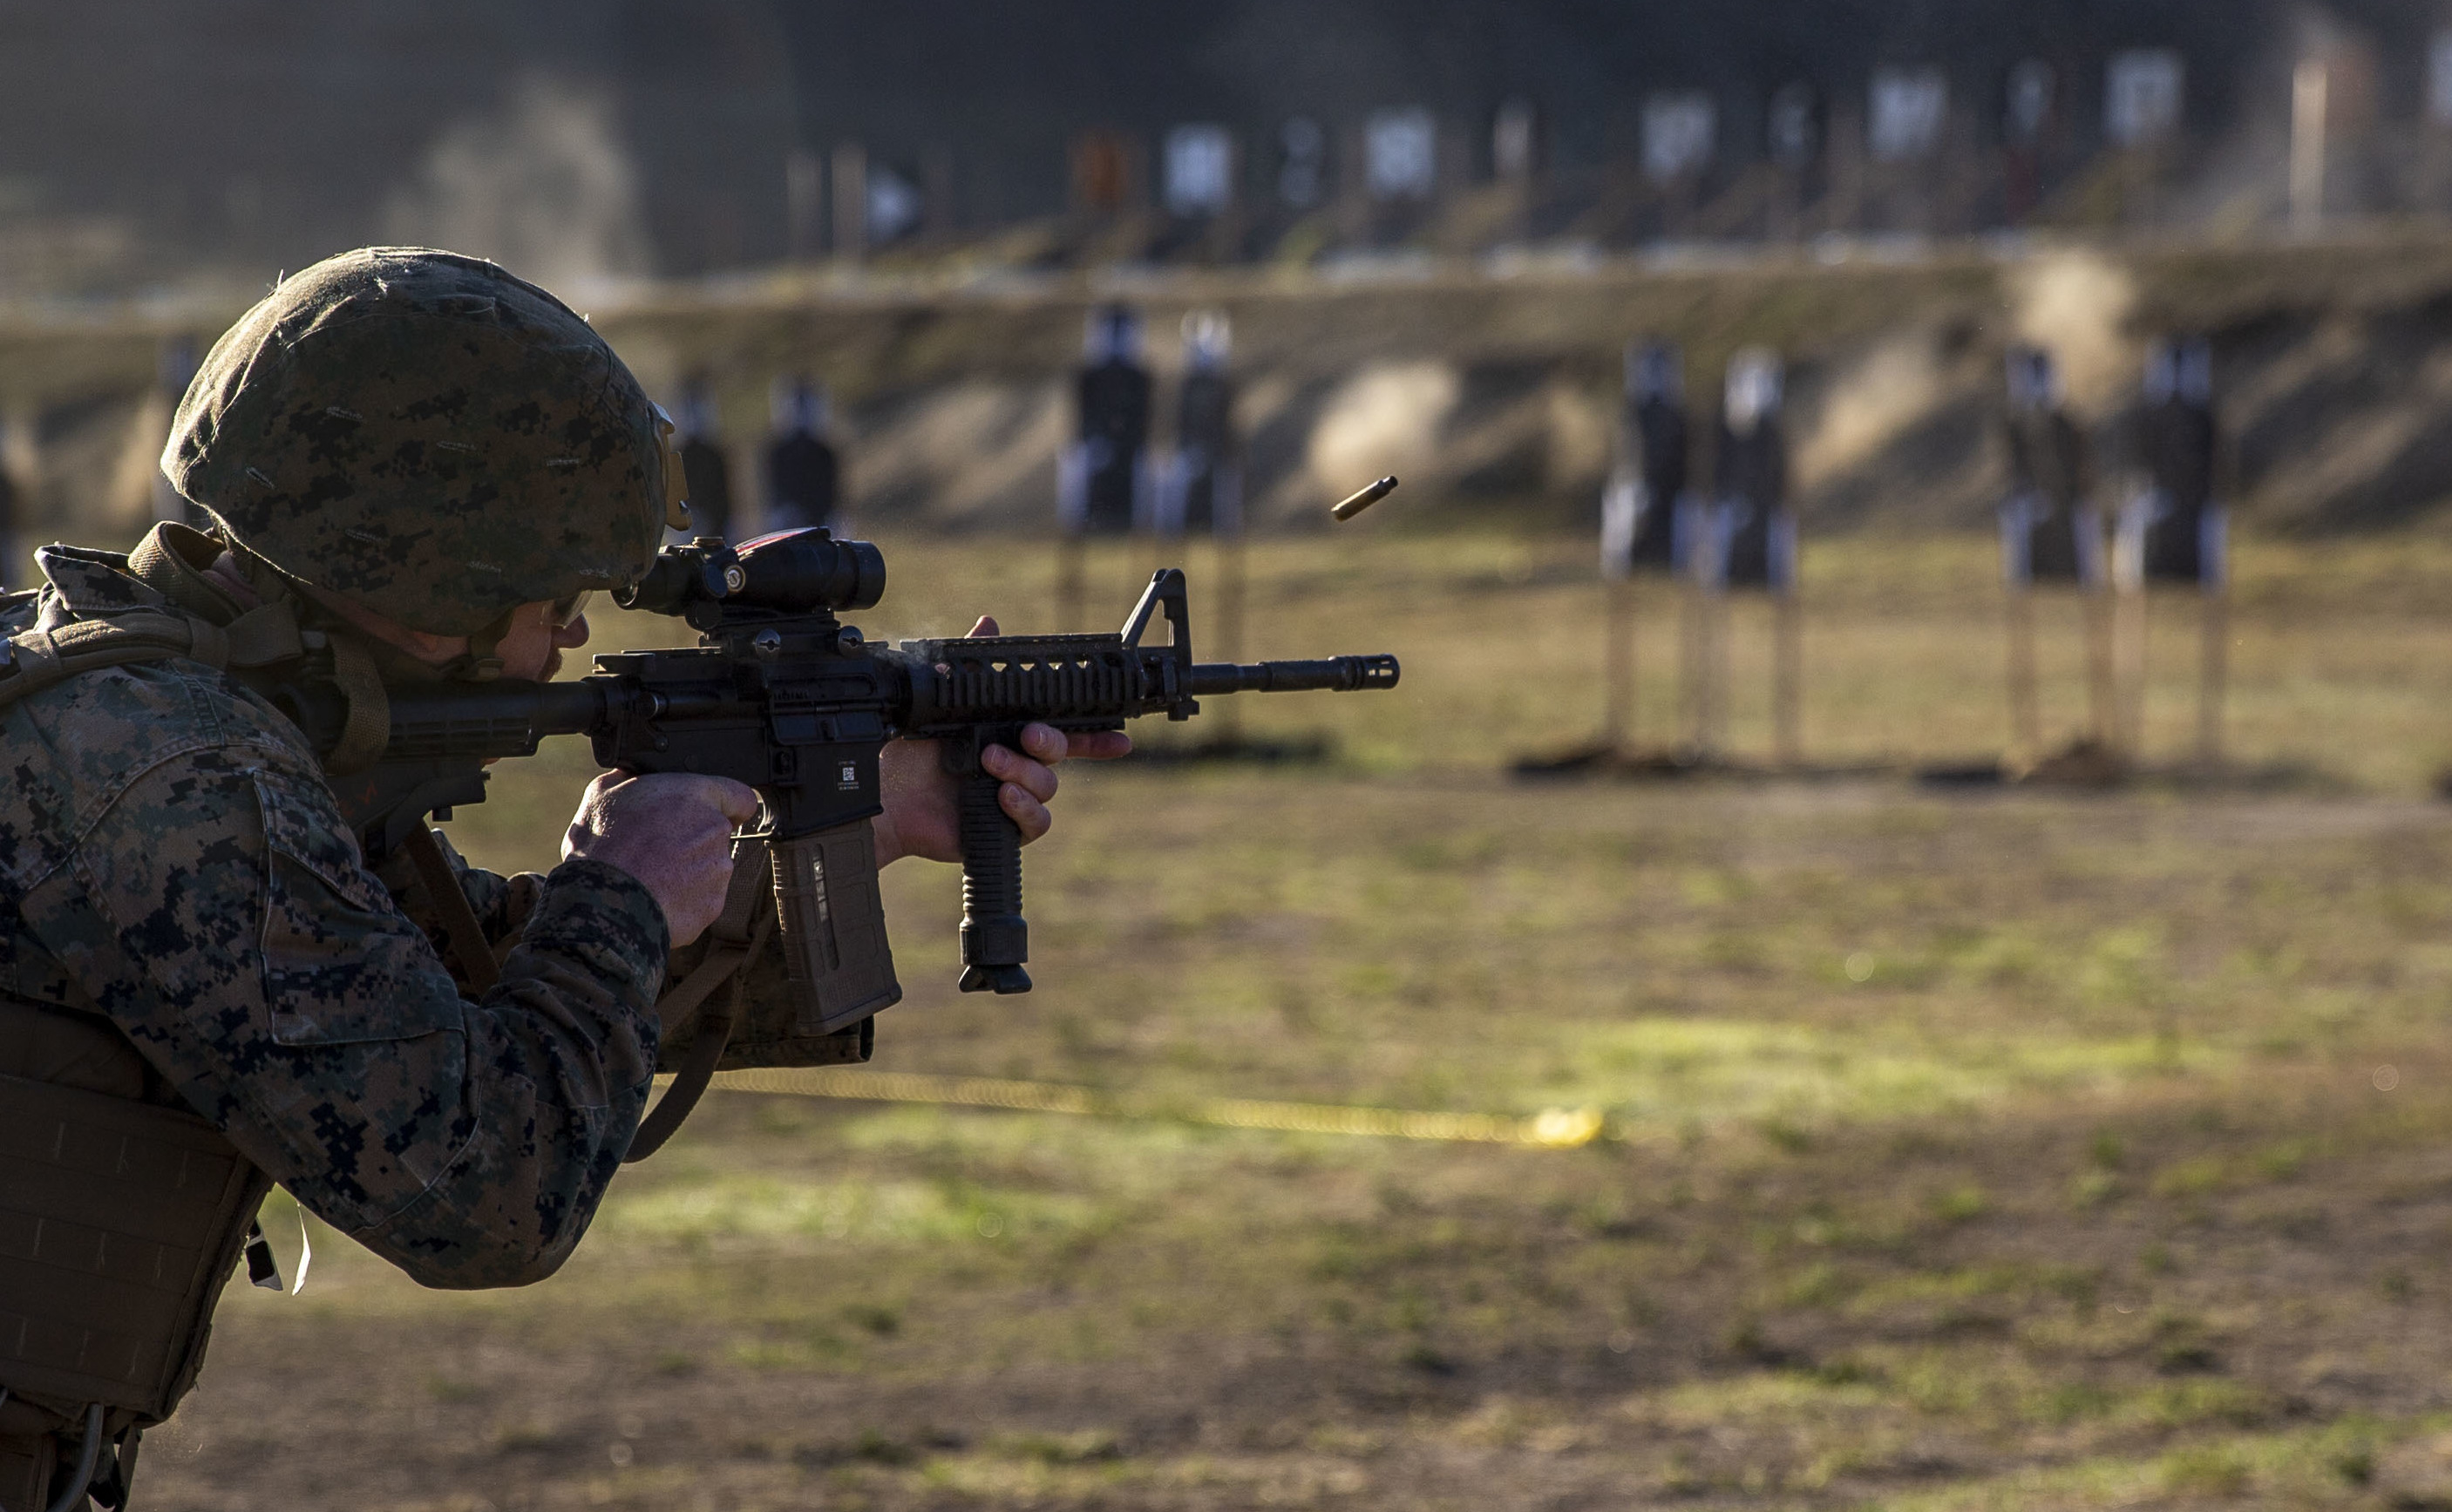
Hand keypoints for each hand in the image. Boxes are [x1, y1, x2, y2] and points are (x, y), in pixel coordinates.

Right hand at [562, 771, 761, 945]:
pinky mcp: (713, 905)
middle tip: (657, 849)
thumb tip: (637, 774)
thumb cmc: (602, 846)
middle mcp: (715, 830)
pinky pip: (702, 898)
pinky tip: (655, 897)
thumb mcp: (603, 793)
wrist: (602, 903)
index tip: (716, 813)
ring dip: (689, 871)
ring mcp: (718, 870)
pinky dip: (684, 899)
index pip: (741, 797)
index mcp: (695, 795)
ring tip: (650, 876)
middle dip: (693, 840)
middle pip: (717, 834)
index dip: (730, 805)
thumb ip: (633, 778)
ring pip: (710, 867)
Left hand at [872, 616, 1133, 866]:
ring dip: (1022, 771)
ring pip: (1048, 784)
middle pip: (1059, 752)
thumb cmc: (909, 754)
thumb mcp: (942, 701)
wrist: (887, 798)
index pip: (1062, 733)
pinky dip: (1023, 807)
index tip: (1120, 736)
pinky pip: (1037, 820)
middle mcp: (1017, 766)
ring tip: (987, 764)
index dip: (1095, 736)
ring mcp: (1014, 799)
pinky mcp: (1006, 829)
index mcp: (1009, 736)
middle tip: (1026, 735)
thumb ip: (973, 666)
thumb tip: (989, 622)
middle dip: (1049, 740)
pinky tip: (1001, 797)